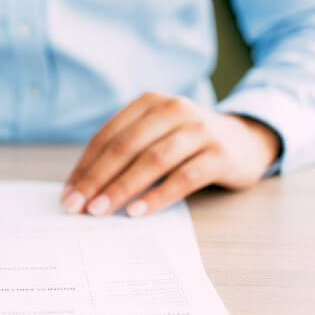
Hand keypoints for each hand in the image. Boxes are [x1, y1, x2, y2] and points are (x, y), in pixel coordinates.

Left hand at [62, 91, 280, 216]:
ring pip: (152, 160)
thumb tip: (82, 188)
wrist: (246, 140)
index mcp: (149, 103)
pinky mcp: (220, 154)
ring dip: (121, 188)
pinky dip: (158, 196)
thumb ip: (125, 152)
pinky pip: (184, 177)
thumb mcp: (155, 134)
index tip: (68, 193)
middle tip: (77, 206)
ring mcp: (199, 130)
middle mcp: (173, 110)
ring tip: (100, 211)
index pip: (107, 136)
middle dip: (96, 179)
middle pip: (125, 147)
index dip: (85, 166)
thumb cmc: (187, 142)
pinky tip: (138, 212)